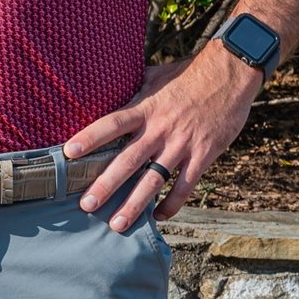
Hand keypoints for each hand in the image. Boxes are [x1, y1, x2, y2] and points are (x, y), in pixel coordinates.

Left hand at [64, 43, 262, 231]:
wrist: (229, 75)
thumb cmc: (188, 74)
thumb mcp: (155, 75)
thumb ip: (133, 87)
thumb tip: (110, 84)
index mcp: (145, 108)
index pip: (111, 124)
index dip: (90, 138)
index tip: (69, 153)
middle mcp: (160, 130)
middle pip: (128, 161)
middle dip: (106, 185)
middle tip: (86, 205)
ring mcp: (182, 145)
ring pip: (154, 181)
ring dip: (135, 205)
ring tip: (117, 224)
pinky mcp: (203, 155)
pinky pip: (185, 186)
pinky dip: (171, 204)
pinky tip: (158, 217)